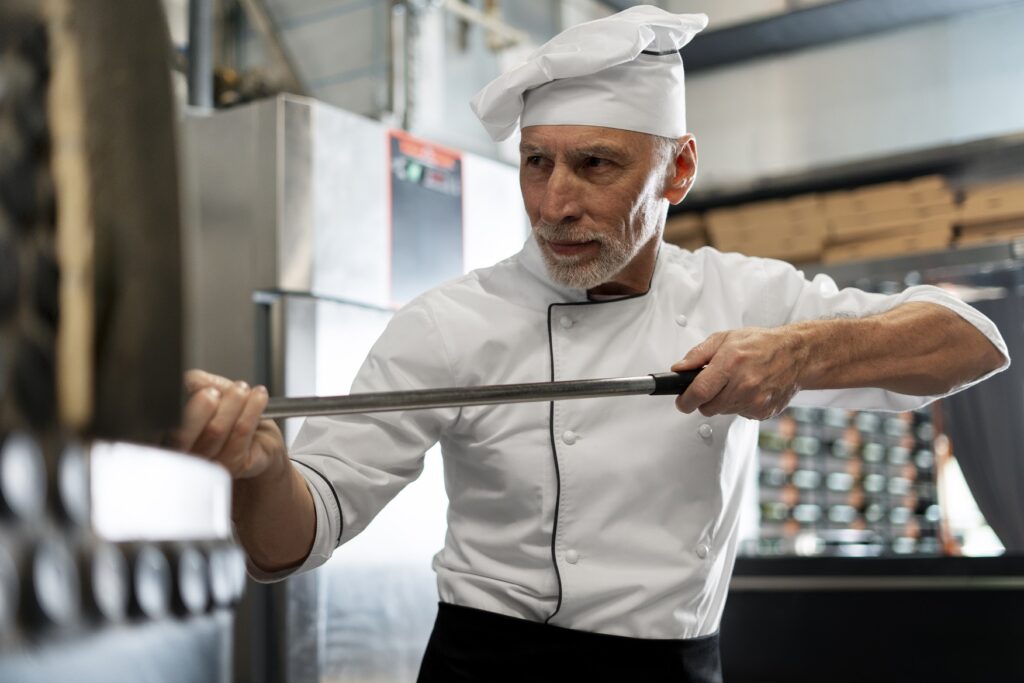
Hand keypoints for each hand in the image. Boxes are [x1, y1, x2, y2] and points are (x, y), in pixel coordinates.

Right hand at [169, 369, 287, 478]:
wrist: (261, 437)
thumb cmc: (233, 415)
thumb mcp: (212, 391)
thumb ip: (197, 384)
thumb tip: (190, 379)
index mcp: (171, 437)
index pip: (163, 427)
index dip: (175, 408)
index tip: (192, 391)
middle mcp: (186, 455)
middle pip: (181, 436)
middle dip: (199, 408)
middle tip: (213, 392)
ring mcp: (209, 464)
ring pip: (214, 431)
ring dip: (231, 403)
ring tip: (241, 389)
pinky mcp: (235, 465)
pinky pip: (240, 435)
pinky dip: (251, 410)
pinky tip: (258, 397)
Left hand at [671, 326, 807, 419]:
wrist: (795, 354)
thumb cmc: (760, 344)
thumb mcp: (724, 338)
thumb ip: (697, 355)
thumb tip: (679, 369)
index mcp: (730, 364)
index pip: (698, 392)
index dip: (685, 401)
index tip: (682, 402)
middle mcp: (743, 385)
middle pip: (708, 408)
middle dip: (705, 399)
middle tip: (712, 386)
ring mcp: (755, 401)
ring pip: (723, 412)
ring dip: (723, 401)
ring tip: (735, 382)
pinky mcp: (763, 412)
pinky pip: (740, 414)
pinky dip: (739, 405)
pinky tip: (748, 390)